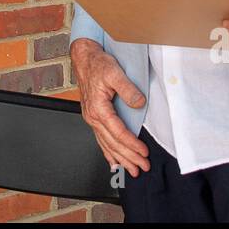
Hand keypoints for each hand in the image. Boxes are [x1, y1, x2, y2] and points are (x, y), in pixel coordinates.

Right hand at [70, 38, 150, 177]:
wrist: (84, 59)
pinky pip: (100, 139)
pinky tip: (113, 161)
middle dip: (128, 157)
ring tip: (131, 170)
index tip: (143, 152)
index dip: (132, 144)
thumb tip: (139, 103)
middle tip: (142, 167)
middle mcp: (93, 116)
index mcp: (98, 108)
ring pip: (106, 144)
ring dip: (120, 159)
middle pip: (112, 143)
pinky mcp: (93, 117)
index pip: (118, 132)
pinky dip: (107, 153)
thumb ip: (128, 89)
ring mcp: (92, 118)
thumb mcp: (115, 73)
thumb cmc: (97, 64)